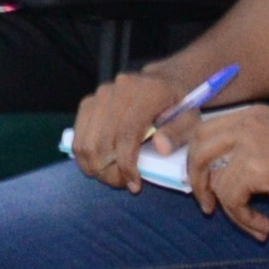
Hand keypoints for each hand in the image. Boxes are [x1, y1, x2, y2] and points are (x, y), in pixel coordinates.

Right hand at [69, 67, 190, 188]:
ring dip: (96, 167)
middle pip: (102, 142)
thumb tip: (160, 148)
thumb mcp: (190, 121)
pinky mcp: (89, 102)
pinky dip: (86, 157)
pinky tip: (101, 165)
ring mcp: (101, 94)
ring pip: (86, 142)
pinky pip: (78, 136)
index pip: (127, 134)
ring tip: (113, 176)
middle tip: (124, 183)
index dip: (127, 165)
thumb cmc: (179, 108)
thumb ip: (178, 134)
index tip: (135, 186)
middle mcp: (120, 89)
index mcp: (148, 92)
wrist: (163, 82)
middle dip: (110, 172)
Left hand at [176, 107, 268, 239]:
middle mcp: (248, 122)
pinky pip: (231, 198)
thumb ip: (250, 152)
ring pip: (215, 181)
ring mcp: (251, 142)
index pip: (205, 131)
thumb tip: (217, 178)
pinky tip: (265, 228)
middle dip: (197, 182)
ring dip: (231, 212)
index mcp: (253, 115)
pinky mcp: (258, 166)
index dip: (197, 160)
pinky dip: (244, 219)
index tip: (205, 186)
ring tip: (255, 225)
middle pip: (198, 149)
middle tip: (208, 208)